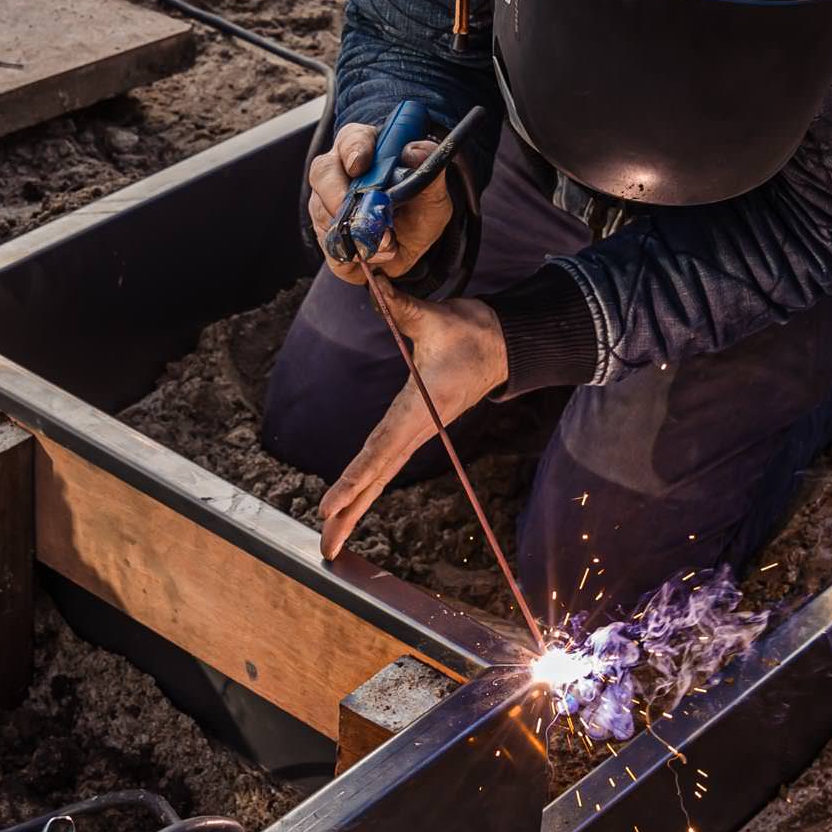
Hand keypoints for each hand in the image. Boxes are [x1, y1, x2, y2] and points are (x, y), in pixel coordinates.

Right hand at [308, 121, 454, 284]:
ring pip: (322, 212)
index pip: (351, 139)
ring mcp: (325, 203)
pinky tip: (371, 255)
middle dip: (338, 197)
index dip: (354, 150)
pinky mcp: (325, 233)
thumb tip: (413, 152)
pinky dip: (350, 254)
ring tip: (386, 244)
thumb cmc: (418, 210)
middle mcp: (338, 172)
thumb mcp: (434, 194)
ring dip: (353, 232)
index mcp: (364, 149)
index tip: (360, 165)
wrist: (413, 243)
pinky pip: (327, 244)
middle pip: (323, 174)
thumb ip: (429, 172)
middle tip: (361, 217)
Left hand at [320, 281, 507, 558]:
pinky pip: (384, 462)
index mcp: (418, 409)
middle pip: (377, 476)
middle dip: (350, 511)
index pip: (380, 449)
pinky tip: (351, 503)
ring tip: (330, 539)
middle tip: (324, 545)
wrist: (506, 344)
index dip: (354, 477)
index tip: (330, 504)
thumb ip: (403, 308)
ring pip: (380, 475)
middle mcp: (415, 427)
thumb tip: (374, 285)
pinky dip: (366, 485)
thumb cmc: (472, 333)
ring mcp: (416, 431)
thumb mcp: (437, 318)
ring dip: (355, 506)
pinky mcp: (415, 428)